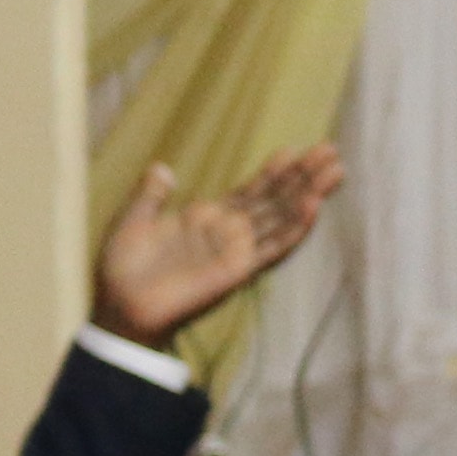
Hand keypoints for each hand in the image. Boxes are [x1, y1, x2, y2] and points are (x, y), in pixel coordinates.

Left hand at [91, 144, 345, 349]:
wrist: (120, 305)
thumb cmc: (122, 269)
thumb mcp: (132, 220)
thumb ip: (150, 195)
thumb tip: (162, 167)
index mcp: (205, 220)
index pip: (250, 192)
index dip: (274, 172)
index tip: (295, 150)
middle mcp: (228, 233)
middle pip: (275, 200)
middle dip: (303, 176)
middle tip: (331, 151)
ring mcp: (237, 251)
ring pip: (282, 218)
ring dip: (309, 195)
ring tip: (335, 171)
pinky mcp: (240, 270)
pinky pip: (274, 248)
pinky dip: (296, 228)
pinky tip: (313, 206)